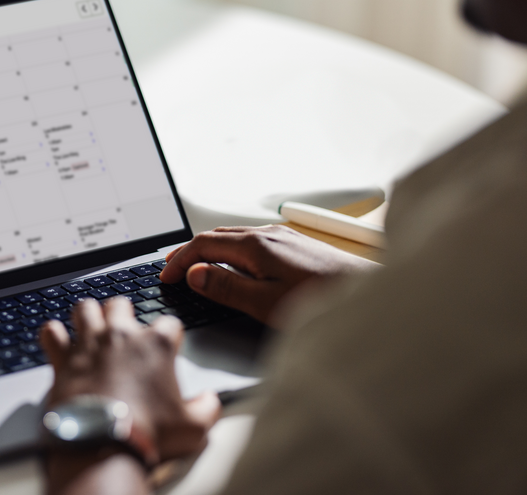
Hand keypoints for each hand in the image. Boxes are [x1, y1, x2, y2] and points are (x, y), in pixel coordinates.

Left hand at [40, 298, 220, 463]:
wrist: (103, 445)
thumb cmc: (147, 433)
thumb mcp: (192, 427)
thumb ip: (206, 409)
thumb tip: (210, 402)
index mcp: (156, 345)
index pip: (169, 324)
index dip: (170, 335)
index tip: (167, 347)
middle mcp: (121, 336)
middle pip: (121, 304)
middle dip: (123, 313)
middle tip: (124, 330)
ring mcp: (89, 344)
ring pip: (85, 308)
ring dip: (88, 316)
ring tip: (91, 327)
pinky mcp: (62, 358)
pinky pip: (52, 332)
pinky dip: (53, 335)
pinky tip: (58, 341)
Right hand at [159, 225, 378, 326]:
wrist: (372, 295)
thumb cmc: (322, 303)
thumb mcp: (265, 303)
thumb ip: (226, 287)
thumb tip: (195, 274)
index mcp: (256, 245)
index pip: (203, 245)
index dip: (180, 261)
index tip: (165, 276)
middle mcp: (269, 234)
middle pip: (217, 236)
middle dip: (190, 251)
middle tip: (172, 268)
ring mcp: (285, 237)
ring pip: (236, 237)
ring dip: (211, 249)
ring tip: (196, 265)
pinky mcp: (298, 245)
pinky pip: (253, 241)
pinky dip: (232, 251)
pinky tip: (235, 264)